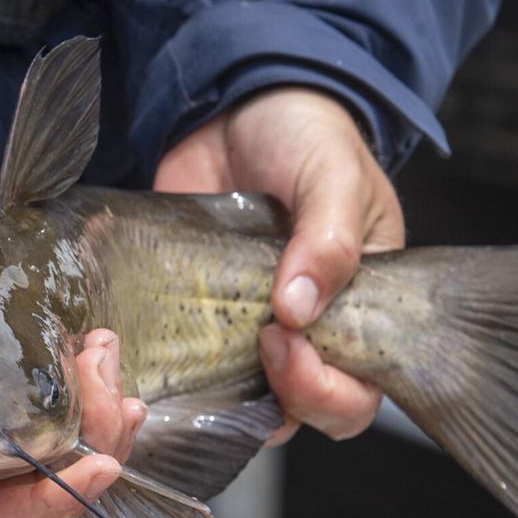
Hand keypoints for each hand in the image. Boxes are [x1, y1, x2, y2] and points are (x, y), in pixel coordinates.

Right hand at [0, 261, 146, 517]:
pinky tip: (98, 372)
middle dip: (88, 445)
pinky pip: (40, 449)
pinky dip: (76, 416)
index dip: (49, 502)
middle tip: (109, 380)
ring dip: (92, 428)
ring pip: (47, 475)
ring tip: (110, 366)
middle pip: (36, 500)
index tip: (100, 463)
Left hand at [154, 87, 404, 441]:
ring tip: (199, 350)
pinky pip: (189, 363)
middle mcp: (311, 333)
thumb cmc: (307, 136)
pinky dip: (171, 366)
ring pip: (243, 400)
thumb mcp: (333, 175)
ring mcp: (250, 329)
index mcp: (364, 310)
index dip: (327, 390)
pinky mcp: (197, 316)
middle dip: (284, 396)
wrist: (239, 106)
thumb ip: (328, 239)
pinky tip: (153, 346)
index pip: (360, 390)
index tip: (287, 340)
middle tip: (258, 340)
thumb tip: (298, 308)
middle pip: (304, 411)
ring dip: (222, 394)